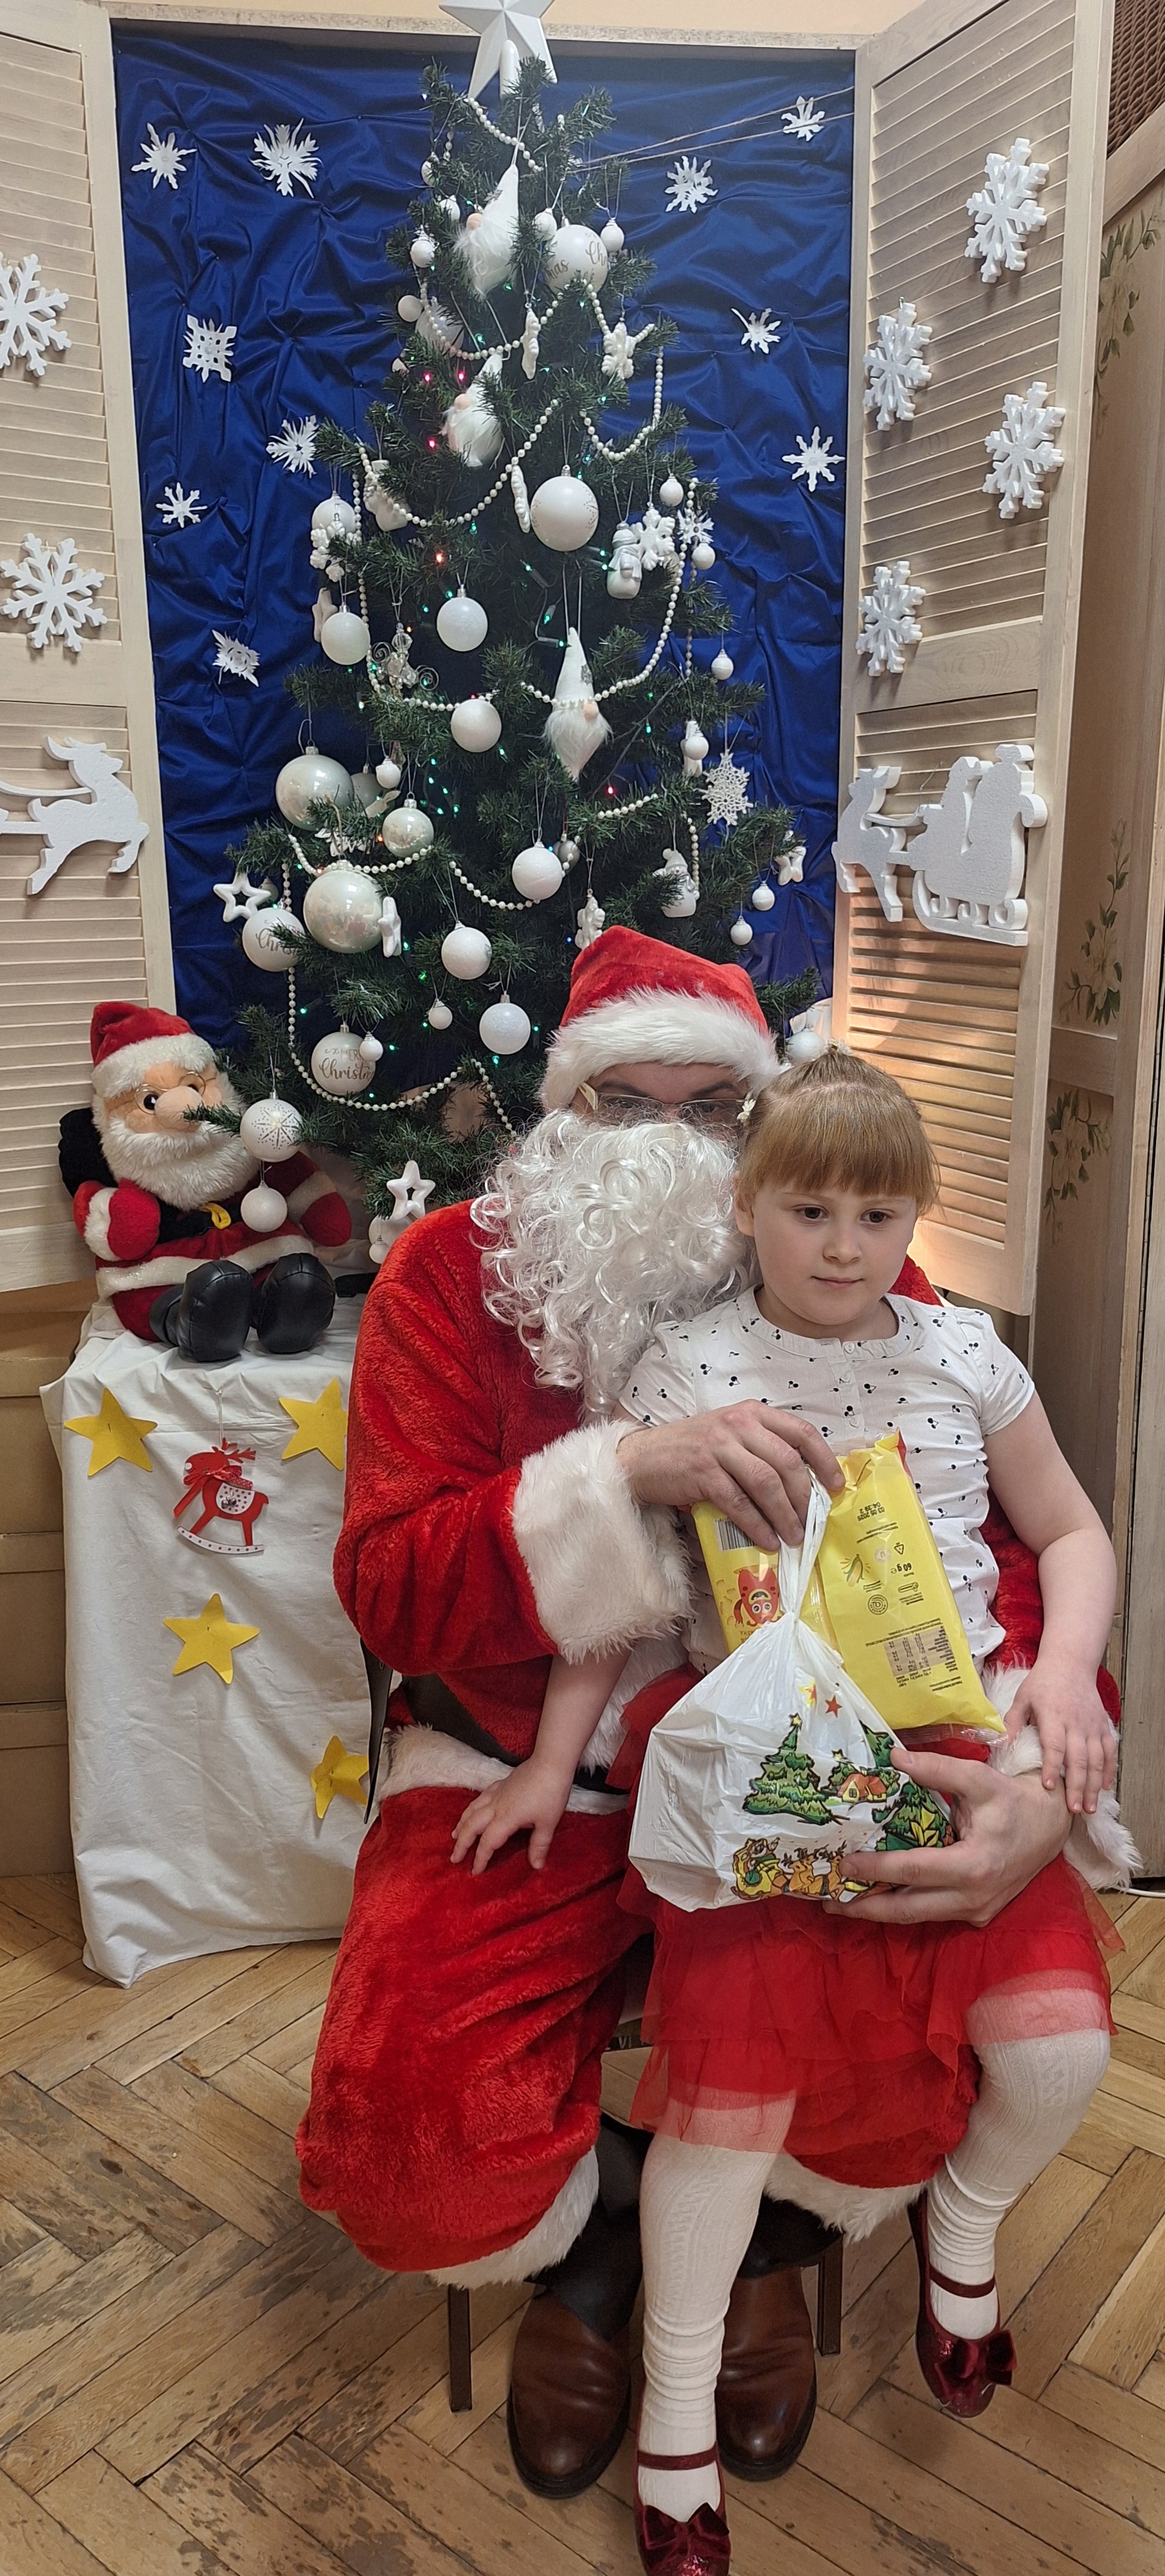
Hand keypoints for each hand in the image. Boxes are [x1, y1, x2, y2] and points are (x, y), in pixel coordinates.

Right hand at [450, 1758, 571, 1873]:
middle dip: (462, 1844)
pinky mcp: (500, 1784)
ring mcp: (496, 1794)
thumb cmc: (550, 1794)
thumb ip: (539, 1846)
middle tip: (454, 1858)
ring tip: (454, 1835)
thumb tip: (536, 1866)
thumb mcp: (548, 1824)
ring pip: (471, 1811)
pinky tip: (471, 1810)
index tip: (475, 1871)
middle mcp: (496, 1807)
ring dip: (461, 1824)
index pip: (488, 1842)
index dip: (480, 1858)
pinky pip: (479, 1798)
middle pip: (471, 1827)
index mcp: (506, 1819)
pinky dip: (471, 1807)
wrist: (550, 1764)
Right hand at [617, 1403, 842, 1548]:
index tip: (835, 1486)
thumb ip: (762, 1448)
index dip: (823, 1461)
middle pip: (787, 1462)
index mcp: (752, 1412)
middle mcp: (738, 1424)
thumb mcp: (730, 1435)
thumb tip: (803, 1483)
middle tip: (810, 1523)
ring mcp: (719, 1447)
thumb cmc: (690, 1450)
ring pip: (767, 1483)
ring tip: (793, 1537)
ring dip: (785, 1515)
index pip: (801, 1432)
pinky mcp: (702, 1472)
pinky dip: (757, 1525)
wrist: (642, 1459)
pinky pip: (739, 1502)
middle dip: (804, 1497)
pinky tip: (766, 1540)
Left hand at [831, 1744, 1069, 1924]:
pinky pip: (935, 1912)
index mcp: (974, 1865)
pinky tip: (881, 1896)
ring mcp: (977, 1910)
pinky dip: (906, 1906)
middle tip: (829, 1899)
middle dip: (867, 1908)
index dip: (875, 1869)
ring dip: (881, 1912)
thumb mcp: (978, 1779)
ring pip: (919, 1917)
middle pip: (909, 1909)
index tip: (843, 1862)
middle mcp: (974, 1897)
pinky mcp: (978, 1914)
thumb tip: (893, 1757)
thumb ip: (937, 1770)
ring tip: (845, 1902)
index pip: (913, 1870)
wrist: (1051, 1826)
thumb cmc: (1013, 1801)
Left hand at [1007, 1654, 1117, 1814]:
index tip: (1049, 1787)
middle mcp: (1076, 1723)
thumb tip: (1000, 1745)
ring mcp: (1092, 1726)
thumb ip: (1012, 1722)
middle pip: (1079, 1759)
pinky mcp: (1103, 1726)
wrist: (1070, 1663)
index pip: (1054, 1745)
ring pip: (1097, 1760)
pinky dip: (1109, 1770)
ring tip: (1089, 1807)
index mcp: (1053, 1716)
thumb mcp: (1022, 1698)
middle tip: (1074, 1809)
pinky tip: (1104, 1788)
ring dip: (1094, 1785)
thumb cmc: (1043, 1682)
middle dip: (1077, 1786)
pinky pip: (1110, 1752)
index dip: (1052, 1767)